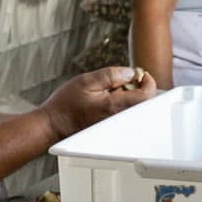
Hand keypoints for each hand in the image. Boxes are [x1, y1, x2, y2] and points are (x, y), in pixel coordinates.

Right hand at [41, 64, 155, 138]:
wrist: (53, 125)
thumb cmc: (65, 105)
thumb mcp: (87, 81)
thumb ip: (111, 75)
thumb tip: (130, 73)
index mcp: (115, 106)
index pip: (146, 95)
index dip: (147, 81)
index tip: (139, 74)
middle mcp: (118, 119)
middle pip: (143, 102)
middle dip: (137, 87)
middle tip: (122, 81)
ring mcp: (115, 126)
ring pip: (133, 108)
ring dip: (128, 95)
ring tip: (110, 92)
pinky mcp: (110, 129)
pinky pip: (124, 114)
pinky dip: (120, 104)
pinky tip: (106, 102)